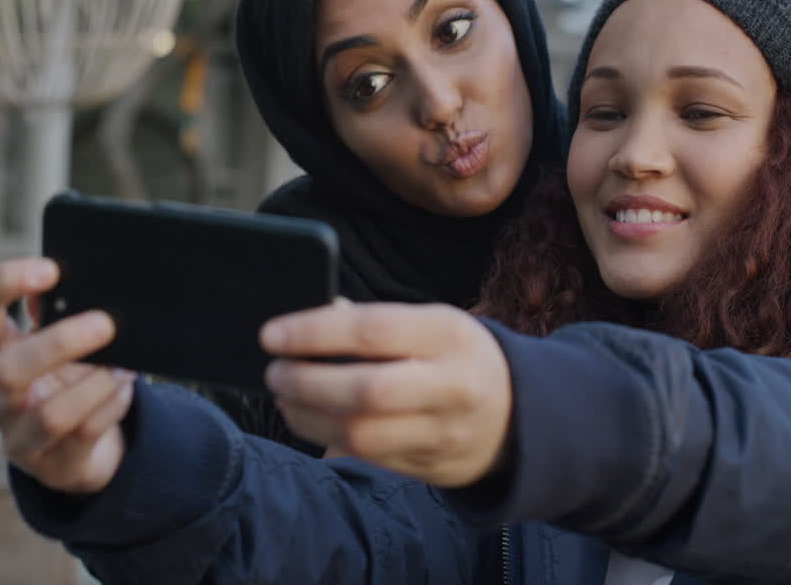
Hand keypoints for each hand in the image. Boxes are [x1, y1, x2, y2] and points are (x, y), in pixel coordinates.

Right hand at [0, 257, 133, 493]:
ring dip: (95, 386)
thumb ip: (55, 312)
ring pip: (50, 416)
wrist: (78, 450)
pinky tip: (124, 388)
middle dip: (60, 345)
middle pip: (8, 370)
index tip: (51, 270)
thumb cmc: (64, 381)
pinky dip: (111, 406)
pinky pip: (84, 435)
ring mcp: (19, 437)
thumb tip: (65, 282)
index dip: (2, 282)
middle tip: (105, 324)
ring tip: (124, 368)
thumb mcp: (55, 345)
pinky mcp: (52, 466)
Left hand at [260, 301, 512, 487]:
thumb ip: (375, 322)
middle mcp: (451, 385)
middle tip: (274, 371)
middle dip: (306, 382)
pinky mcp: (431, 468)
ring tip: (284, 395)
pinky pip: (367, 457)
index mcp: (449, 334)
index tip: (271, 335)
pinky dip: (325, 436)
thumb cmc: (454, 356)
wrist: (519, 414)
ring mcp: (443, 432)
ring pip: (361, 434)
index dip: (314, 333)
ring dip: (308, 416)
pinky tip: (307, 417)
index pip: (372, 330)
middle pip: (364, 390)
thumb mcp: (432, 323)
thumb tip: (308, 322)